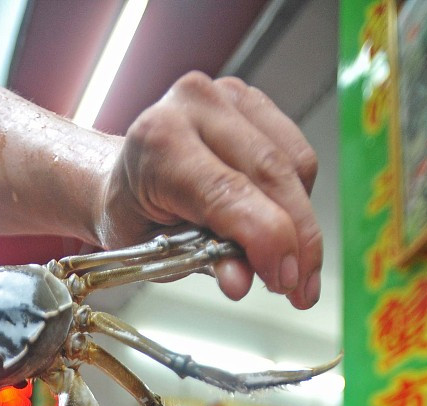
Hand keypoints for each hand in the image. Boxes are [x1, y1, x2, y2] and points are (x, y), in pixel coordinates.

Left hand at [100, 73, 322, 307]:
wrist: (123, 179)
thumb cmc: (135, 214)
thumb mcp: (159, 250)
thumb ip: (204, 262)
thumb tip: (242, 281)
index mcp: (159, 142)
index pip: (229, 192)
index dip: (268, 239)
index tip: (286, 281)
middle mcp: (195, 105)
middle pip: (272, 175)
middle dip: (297, 240)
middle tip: (301, 288)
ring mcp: (228, 96)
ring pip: (295, 165)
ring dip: (304, 224)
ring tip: (291, 265)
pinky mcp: (254, 102)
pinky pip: (298, 155)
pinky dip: (300, 199)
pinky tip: (283, 226)